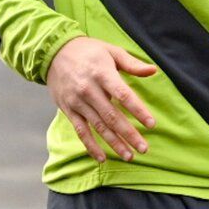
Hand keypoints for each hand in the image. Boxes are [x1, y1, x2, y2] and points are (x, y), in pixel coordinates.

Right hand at [46, 37, 157, 161]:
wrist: (54, 52)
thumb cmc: (89, 51)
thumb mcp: (111, 51)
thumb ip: (132, 64)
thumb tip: (153, 70)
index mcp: (102, 73)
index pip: (123, 95)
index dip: (138, 111)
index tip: (151, 125)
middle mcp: (89, 89)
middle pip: (112, 116)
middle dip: (129, 134)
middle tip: (144, 149)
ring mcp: (77, 101)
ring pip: (98, 127)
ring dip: (114, 143)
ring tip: (129, 156)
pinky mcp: (68, 109)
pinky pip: (81, 131)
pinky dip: (91, 146)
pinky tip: (102, 158)